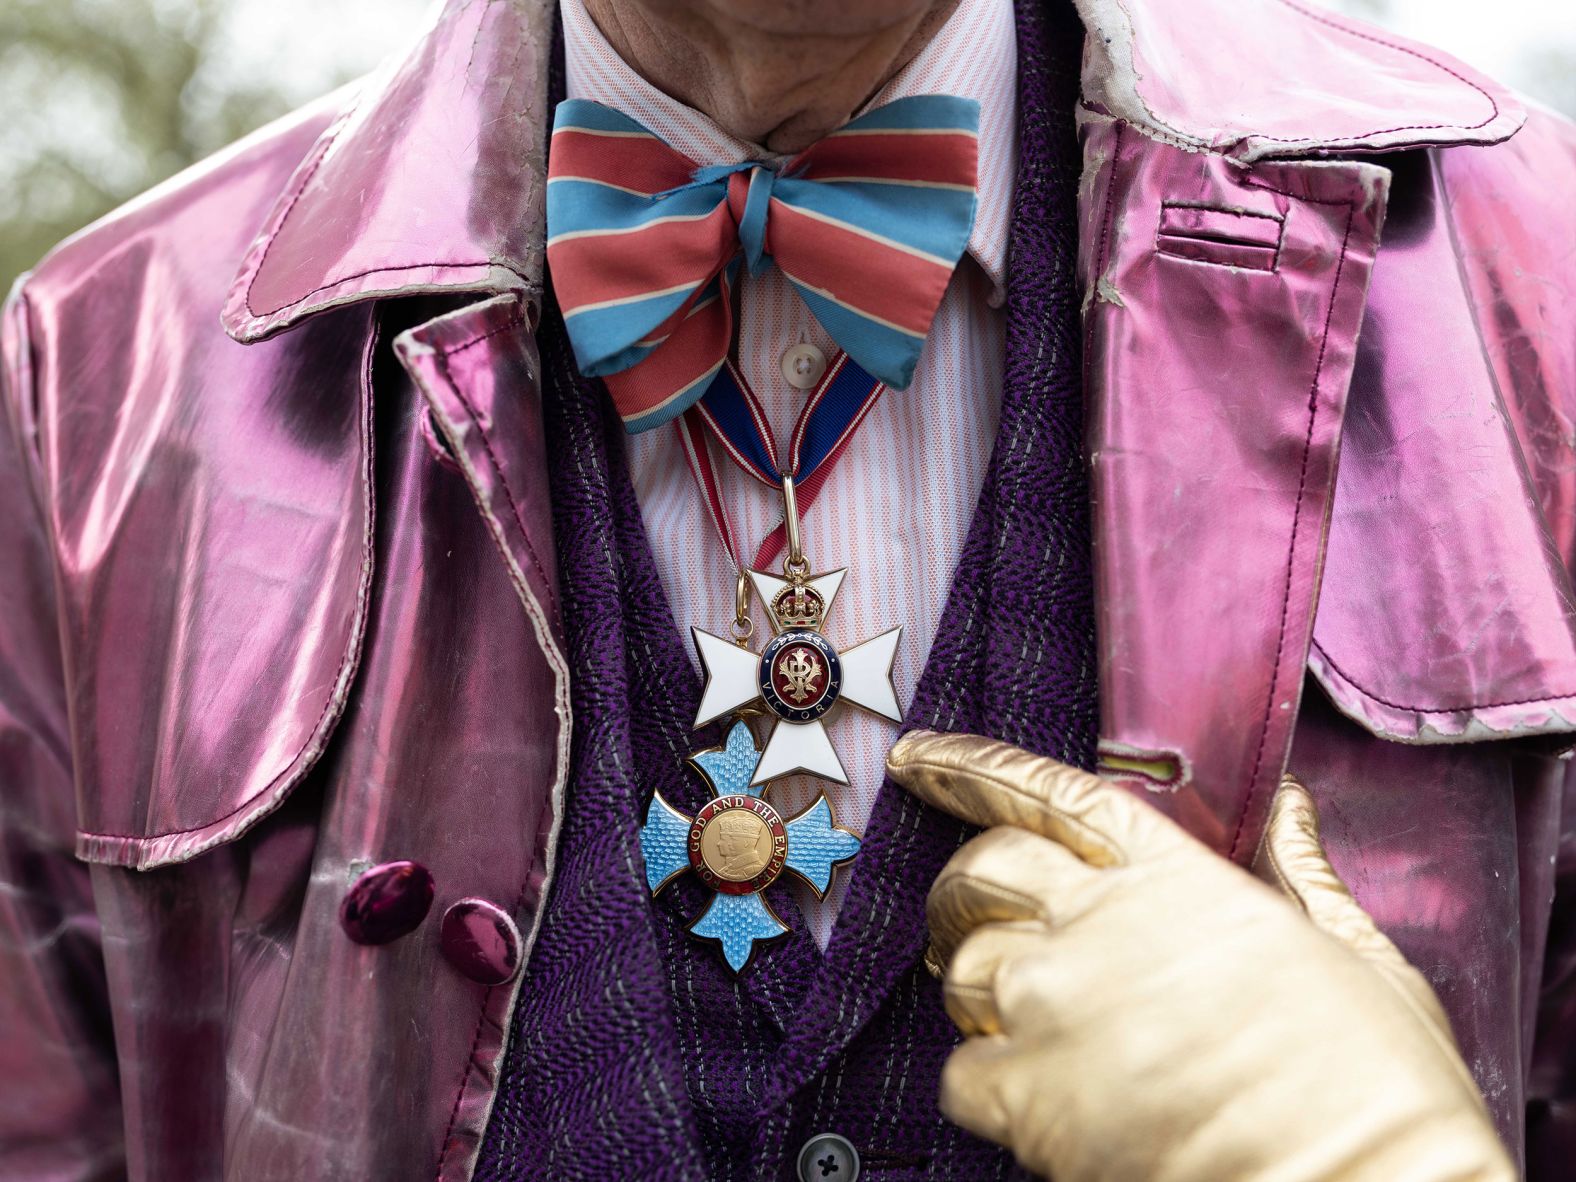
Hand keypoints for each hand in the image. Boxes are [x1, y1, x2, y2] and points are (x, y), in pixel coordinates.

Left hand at [887, 731, 1512, 1181]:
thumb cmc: (1375, 1082)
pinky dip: (982, 1083)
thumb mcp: (1353, 949)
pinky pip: (961, 1072)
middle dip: (963, 894)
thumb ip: (1298, 870)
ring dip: (976, 992)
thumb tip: (1286, 807)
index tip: (919, 759)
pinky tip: (1030, 1097)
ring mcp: (1055, 1004)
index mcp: (1176, 875)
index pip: (1046, 793)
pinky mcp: (1031, 1093)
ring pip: (962, 971)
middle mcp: (1098, 922)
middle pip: (979, 873)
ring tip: (1019, 1024)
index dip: (970, 767)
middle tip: (972, 926)